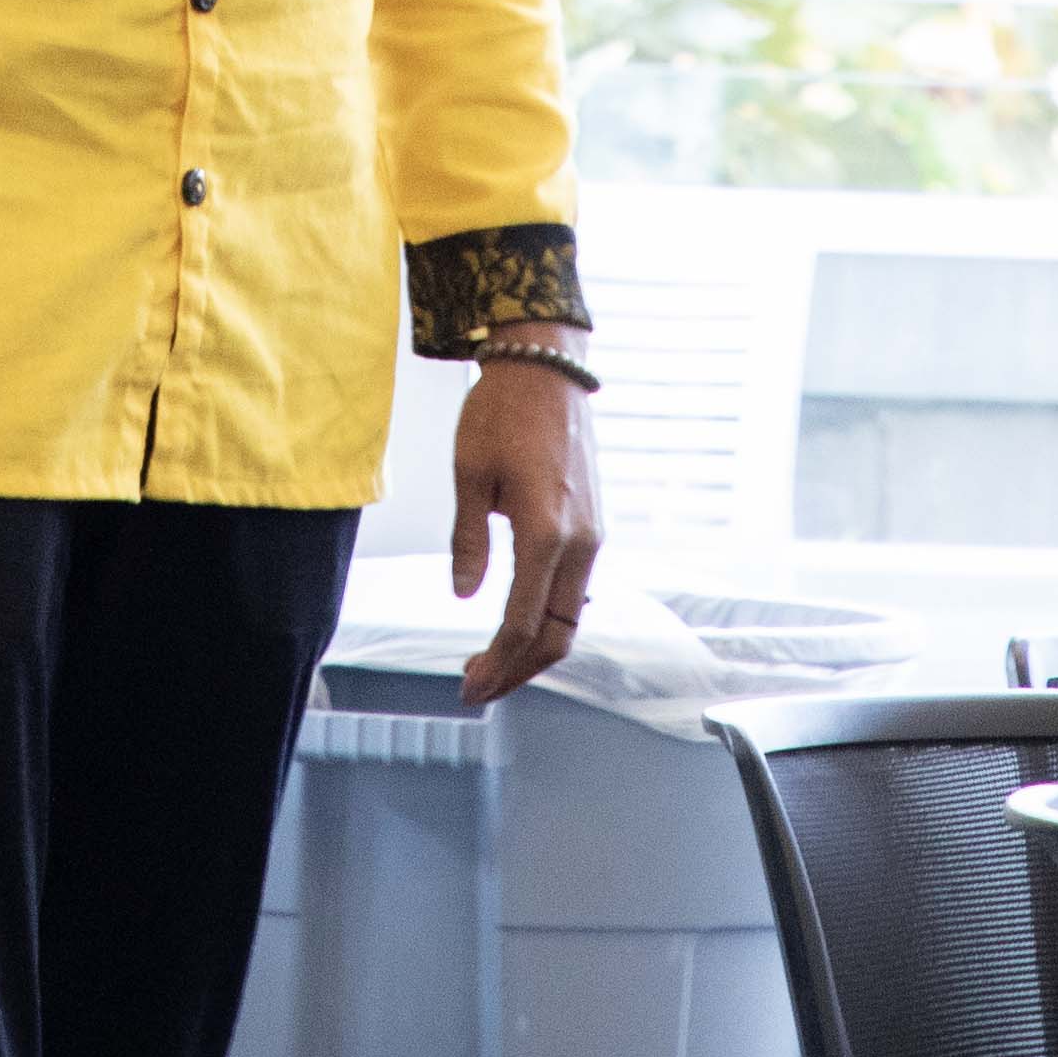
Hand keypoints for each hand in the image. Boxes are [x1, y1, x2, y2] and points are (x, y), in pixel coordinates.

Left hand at [443, 352, 599, 705]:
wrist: (547, 369)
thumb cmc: (501, 413)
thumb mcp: (469, 474)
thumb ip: (469, 541)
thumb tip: (464, 594)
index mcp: (546, 532)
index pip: (521, 622)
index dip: (495, 664)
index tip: (468, 687)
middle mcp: (580, 542)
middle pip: (557, 635)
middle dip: (517, 671)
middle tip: (477, 687)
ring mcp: (593, 535)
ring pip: (571, 616)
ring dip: (533, 648)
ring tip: (490, 662)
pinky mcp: (594, 525)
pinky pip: (575, 590)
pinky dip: (548, 618)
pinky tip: (517, 623)